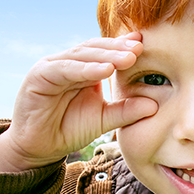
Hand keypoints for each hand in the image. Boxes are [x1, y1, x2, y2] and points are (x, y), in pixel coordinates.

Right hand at [0, 33, 157, 172]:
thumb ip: (126, 111)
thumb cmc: (70, 128)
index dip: (125, 47)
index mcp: (85, 68)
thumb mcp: (104, 119)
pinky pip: (64, 69)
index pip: (107, 51)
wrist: (39, 148)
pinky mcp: (39, 76)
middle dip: (119, 48)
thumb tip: (154, 105)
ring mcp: (52, 66)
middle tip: (141, 48)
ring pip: (82, 55)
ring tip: (128, 58)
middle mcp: (69, 62)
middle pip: (96, 48)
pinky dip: (85, 68)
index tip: (146, 45)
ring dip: (106, 55)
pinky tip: (105, 70)